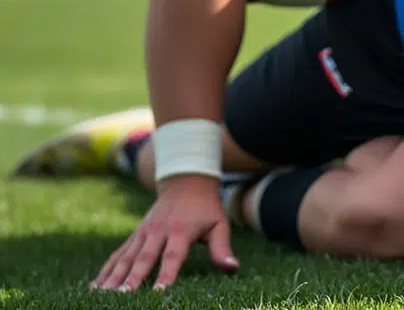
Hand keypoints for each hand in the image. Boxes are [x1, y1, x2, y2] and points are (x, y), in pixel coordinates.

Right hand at [91, 174, 237, 291]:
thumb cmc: (206, 209)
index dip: (166, 274)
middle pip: (144, 258)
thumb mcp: (219, 225)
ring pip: (126, 257)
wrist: (186, 183)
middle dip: (133, 278)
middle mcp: (158, 231)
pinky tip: (95, 287)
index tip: (159, 291)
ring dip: (113, 277)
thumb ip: (222, 248)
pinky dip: (106, 270)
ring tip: (102, 295)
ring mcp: (143, 233)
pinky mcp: (134, 235)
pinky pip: (118, 254)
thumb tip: (232, 268)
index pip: (172, 256)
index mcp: (181, 231)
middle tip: (122, 296)